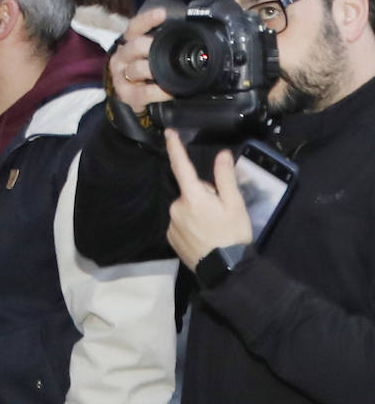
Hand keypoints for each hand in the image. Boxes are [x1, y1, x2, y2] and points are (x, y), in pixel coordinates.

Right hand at [108, 7, 171, 118]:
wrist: (129, 93)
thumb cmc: (144, 68)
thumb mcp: (149, 52)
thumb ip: (162, 40)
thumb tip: (189, 30)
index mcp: (129, 42)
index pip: (135, 26)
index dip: (147, 19)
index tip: (162, 13)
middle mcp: (122, 56)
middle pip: (135, 46)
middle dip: (151, 46)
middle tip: (169, 48)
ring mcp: (121, 76)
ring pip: (137, 69)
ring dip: (154, 70)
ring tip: (170, 71)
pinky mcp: (126, 94)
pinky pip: (144, 92)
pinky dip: (158, 92)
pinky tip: (168, 91)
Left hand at [164, 129, 252, 269]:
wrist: (225, 270)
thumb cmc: (232, 235)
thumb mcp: (235, 205)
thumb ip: (225, 178)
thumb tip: (222, 155)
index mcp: (193, 197)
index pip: (181, 167)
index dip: (175, 148)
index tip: (168, 133)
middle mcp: (176, 207)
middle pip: (191, 191)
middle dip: (204, 195)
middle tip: (221, 212)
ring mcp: (171, 223)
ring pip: (186, 207)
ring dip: (197, 211)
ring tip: (214, 228)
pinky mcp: (170, 237)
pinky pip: (181, 222)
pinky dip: (191, 224)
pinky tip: (204, 236)